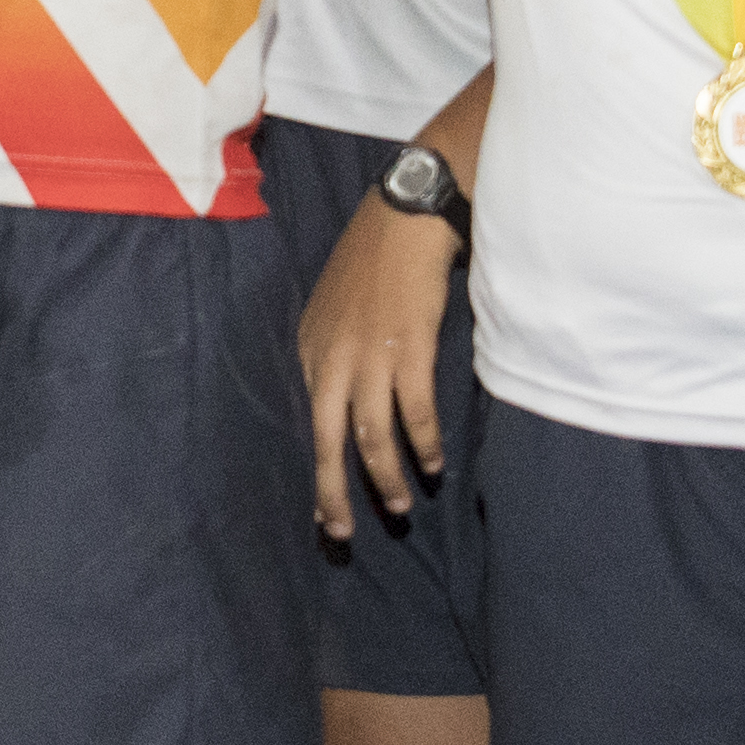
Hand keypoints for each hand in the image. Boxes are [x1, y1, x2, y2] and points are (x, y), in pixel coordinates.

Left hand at [300, 196, 460, 542]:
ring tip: (397, 507)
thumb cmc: (378, 256)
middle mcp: (332, 356)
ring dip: (385, 477)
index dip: (320, 468)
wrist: (407, 213)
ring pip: (370, 435)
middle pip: (327, 440)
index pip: (312, 421)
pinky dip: (423, 443)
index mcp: (312, 347)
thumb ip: (335, 347)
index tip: (328, 503)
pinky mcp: (408, 348)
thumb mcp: (336, 304)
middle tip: (341, 531)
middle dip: (332, 492)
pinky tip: (432, 464)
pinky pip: (414, 412)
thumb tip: (345, 390)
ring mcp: (369, 354)